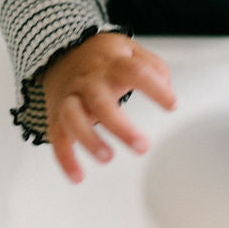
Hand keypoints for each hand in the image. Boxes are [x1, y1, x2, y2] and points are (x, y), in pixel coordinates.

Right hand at [41, 31, 176, 182]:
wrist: (62, 55)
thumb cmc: (103, 59)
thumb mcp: (130, 51)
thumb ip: (153, 67)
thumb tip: (166, 88)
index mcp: (112, 63)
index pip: (135, 72)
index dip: (155, 88)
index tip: (172, 105)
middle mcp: (89, 81)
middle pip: (101, 102)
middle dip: (121, 127)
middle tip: (142, 146)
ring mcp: (71, 98)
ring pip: (73, 118)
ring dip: (89, 140)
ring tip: (107, 158)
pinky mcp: (57, 116)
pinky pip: (58, 138)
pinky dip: (66, 159)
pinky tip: (78, 176)